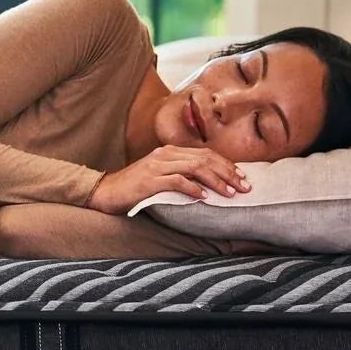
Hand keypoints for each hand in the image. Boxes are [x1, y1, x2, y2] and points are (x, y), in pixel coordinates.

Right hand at [84, 145, 251, 215]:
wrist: (105, 192)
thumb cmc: (134, 188)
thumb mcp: (160, 176)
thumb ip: (180, 175)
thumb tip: (208, 185)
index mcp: (170, 151)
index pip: (206, 153)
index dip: (227, 165)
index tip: (242, 178)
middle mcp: (165, 154)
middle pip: (205, 158)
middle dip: (228, 172)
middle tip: (245, 187)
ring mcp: (157, 166)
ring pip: (195, 168)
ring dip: (216, 181)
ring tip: (230, 193)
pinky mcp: (149, 180)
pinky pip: (177, 181)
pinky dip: (193, 189)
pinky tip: (205, 198)